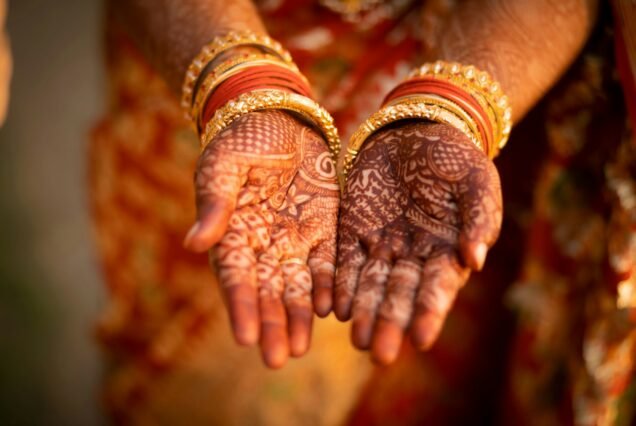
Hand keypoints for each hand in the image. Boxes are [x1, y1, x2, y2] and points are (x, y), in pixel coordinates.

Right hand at [184, 110, 338, 367]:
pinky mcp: (323, 228)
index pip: (235, 279)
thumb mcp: (221, 167)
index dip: (241, 307)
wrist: (277, 117)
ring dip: (299, 316)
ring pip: (297, 285)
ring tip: (301, 347)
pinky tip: (330, 309)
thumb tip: (192, 244)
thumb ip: (214, 206)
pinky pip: (327, 262)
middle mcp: (263, 246)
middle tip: (277, 359)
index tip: (245, 337)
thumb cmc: (239, 141)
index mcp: (232, 235)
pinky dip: (328, 285)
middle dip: (272, 325)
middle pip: (268, 292)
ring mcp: (295, 239)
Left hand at [334, 121, 501, 363]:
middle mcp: (412, 256)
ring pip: (371, 285)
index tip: (421, 339)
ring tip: (357, 338)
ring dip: (365, 312)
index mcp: (445, 250)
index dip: (429, 313)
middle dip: (391, 323)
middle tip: (380, 354)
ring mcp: (381, 245)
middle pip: (400, 295)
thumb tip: (473, 260)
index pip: (437, 288)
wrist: (416, 130)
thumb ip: (478, 218)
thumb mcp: (477, 181)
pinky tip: (336, 307)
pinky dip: (341, 284)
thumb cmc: (455, 158)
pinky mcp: (353, 230)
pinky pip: (346, 261)